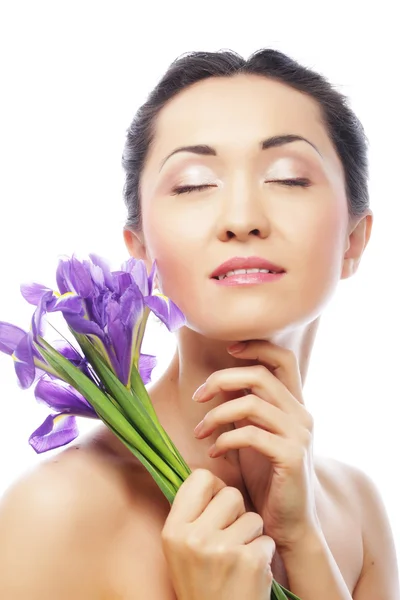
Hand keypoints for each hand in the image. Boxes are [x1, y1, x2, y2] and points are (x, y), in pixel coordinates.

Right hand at [161, 469, 275, 599]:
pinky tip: (250, 574)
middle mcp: (195, 537)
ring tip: (238, 559)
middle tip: (229, 539)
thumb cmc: (201, 583)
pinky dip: (264, 555)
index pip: (200, 477)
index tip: (216, 506)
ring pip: (253, 517)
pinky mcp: (250, 562)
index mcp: (174, 530)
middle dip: (237, 513)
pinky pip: (267, 539)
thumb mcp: (180, 548)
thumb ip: (191, 514)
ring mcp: (223, 550)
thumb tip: (208, 477)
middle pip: (231, 494)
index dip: (214, 489)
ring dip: (252, 536)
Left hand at [192, 340, 320, 552]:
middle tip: (197, 396)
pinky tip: (213, 453)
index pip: (283, 358)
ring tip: (199, 431)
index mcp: (295, 405)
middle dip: (222, 379)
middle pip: (260, 375)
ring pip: (252, 403)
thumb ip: (245, 409)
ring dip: (216, 414)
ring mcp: (299, 435)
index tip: (227, 351)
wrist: (289, 525)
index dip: (256, 347)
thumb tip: (220, 383)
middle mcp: (302, 414)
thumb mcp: (255, 436)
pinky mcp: (291, 456)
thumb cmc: (267, 479)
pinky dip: (224, 439)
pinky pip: (250, 434)